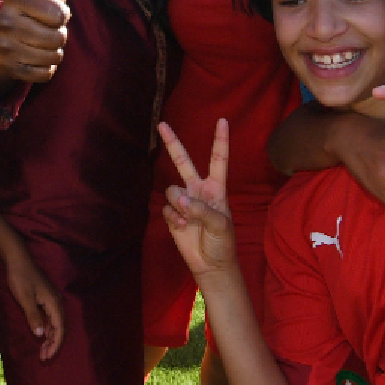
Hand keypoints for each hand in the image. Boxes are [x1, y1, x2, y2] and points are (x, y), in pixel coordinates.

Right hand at [0, 0, 70, 85]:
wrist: (5, 37)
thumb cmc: (34, 3)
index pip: (60, 14)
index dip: (62, 13)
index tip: (50, 8)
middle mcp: (5, 21)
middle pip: (59, 37)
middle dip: (59, 34)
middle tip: (44, 27)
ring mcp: (4, 47)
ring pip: (53, 56)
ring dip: (53, 50)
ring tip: (39, 39)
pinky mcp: (9, 69)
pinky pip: (45, 74)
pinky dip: (46, 67)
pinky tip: (33, 56)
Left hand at [3, 246, 65, 361]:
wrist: (17, 258)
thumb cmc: (20, 277)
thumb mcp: (25, 298)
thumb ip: (33, 317)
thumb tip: (40, 335)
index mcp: (54, 303)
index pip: (59, 329)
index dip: (55, 344)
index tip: (47, 357)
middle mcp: (56, 302)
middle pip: (59, 328)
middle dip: (52, 344)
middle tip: (43, 357)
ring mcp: (51, 299)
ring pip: (54, 323)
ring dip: (49, 337)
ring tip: (42, 350)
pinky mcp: (45, 298)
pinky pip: (49, 317)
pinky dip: (46, 328)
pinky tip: (40, 334)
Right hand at [159, 119, 237, 275]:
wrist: (211, 264)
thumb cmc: (223, 242)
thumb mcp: (220, 224)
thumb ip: (201, 209)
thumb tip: (181, 200)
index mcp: (216, 188)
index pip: (218, 159)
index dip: (220, 140)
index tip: (223, 120)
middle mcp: (198, 190)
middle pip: (183, 162)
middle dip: (173, 143)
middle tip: (162, 124)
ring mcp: (184, 202)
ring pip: (172, 190)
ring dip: (178, 205)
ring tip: (189, 220)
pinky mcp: (173, 215)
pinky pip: (166, 208)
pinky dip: (173, 218)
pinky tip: (183, 227)